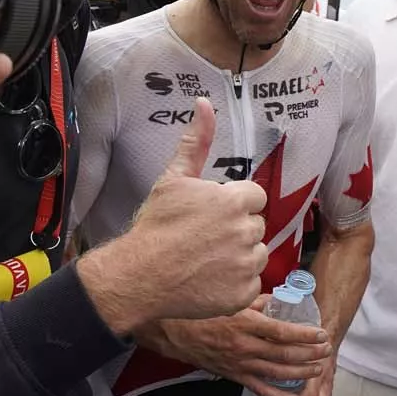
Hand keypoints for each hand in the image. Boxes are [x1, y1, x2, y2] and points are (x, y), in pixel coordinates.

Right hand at [79, 98, 266, 331]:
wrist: (140, 275)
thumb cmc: (156, 225)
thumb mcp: (174, 178)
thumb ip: (196, 141)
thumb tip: (204, 103)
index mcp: (234, 200)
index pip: (255, 197)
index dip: (235, 205)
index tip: (212, 215)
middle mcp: (246, 230)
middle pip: (255, 226)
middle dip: (236, 230)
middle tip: (204, 238)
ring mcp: (246, 264)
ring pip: (256, 254)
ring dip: (239, 256)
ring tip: (207, 259)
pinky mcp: (244, 293)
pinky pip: (251, 284)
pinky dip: (235, 284)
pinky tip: (210, 280)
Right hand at [161, 297, 329, 394]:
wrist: (174, 332)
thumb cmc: (201, 312)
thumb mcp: (231, 301)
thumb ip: (257, 301)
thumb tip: (278, 300)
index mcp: (245, 324)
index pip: (282, 331)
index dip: (305, 335)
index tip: (321, 333)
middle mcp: (245, 346)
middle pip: (285, 354)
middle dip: (310, 353)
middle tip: (326, 350)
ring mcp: (240, 364)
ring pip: (277, 373)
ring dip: (301, 372)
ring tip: (319, 368)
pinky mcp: (235, 376)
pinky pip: (261, 390)